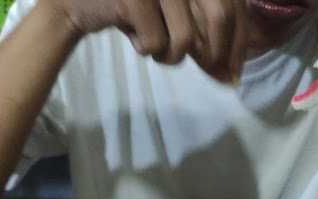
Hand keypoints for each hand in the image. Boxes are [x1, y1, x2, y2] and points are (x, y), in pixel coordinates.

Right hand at [43, 0, 246, 81]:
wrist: (78, 0)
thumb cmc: (133, 7)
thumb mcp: (174, 11)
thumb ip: (203, 30)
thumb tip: (232, 73)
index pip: (233, 2)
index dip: (240, 39)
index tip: (234, 72)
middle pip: (220, 16)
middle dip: (215, 54)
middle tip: (209, 72)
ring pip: (185, 39)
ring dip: (171, 56)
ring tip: (154, 48)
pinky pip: (156, 44)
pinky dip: (147, 50)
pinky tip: (133, 39)